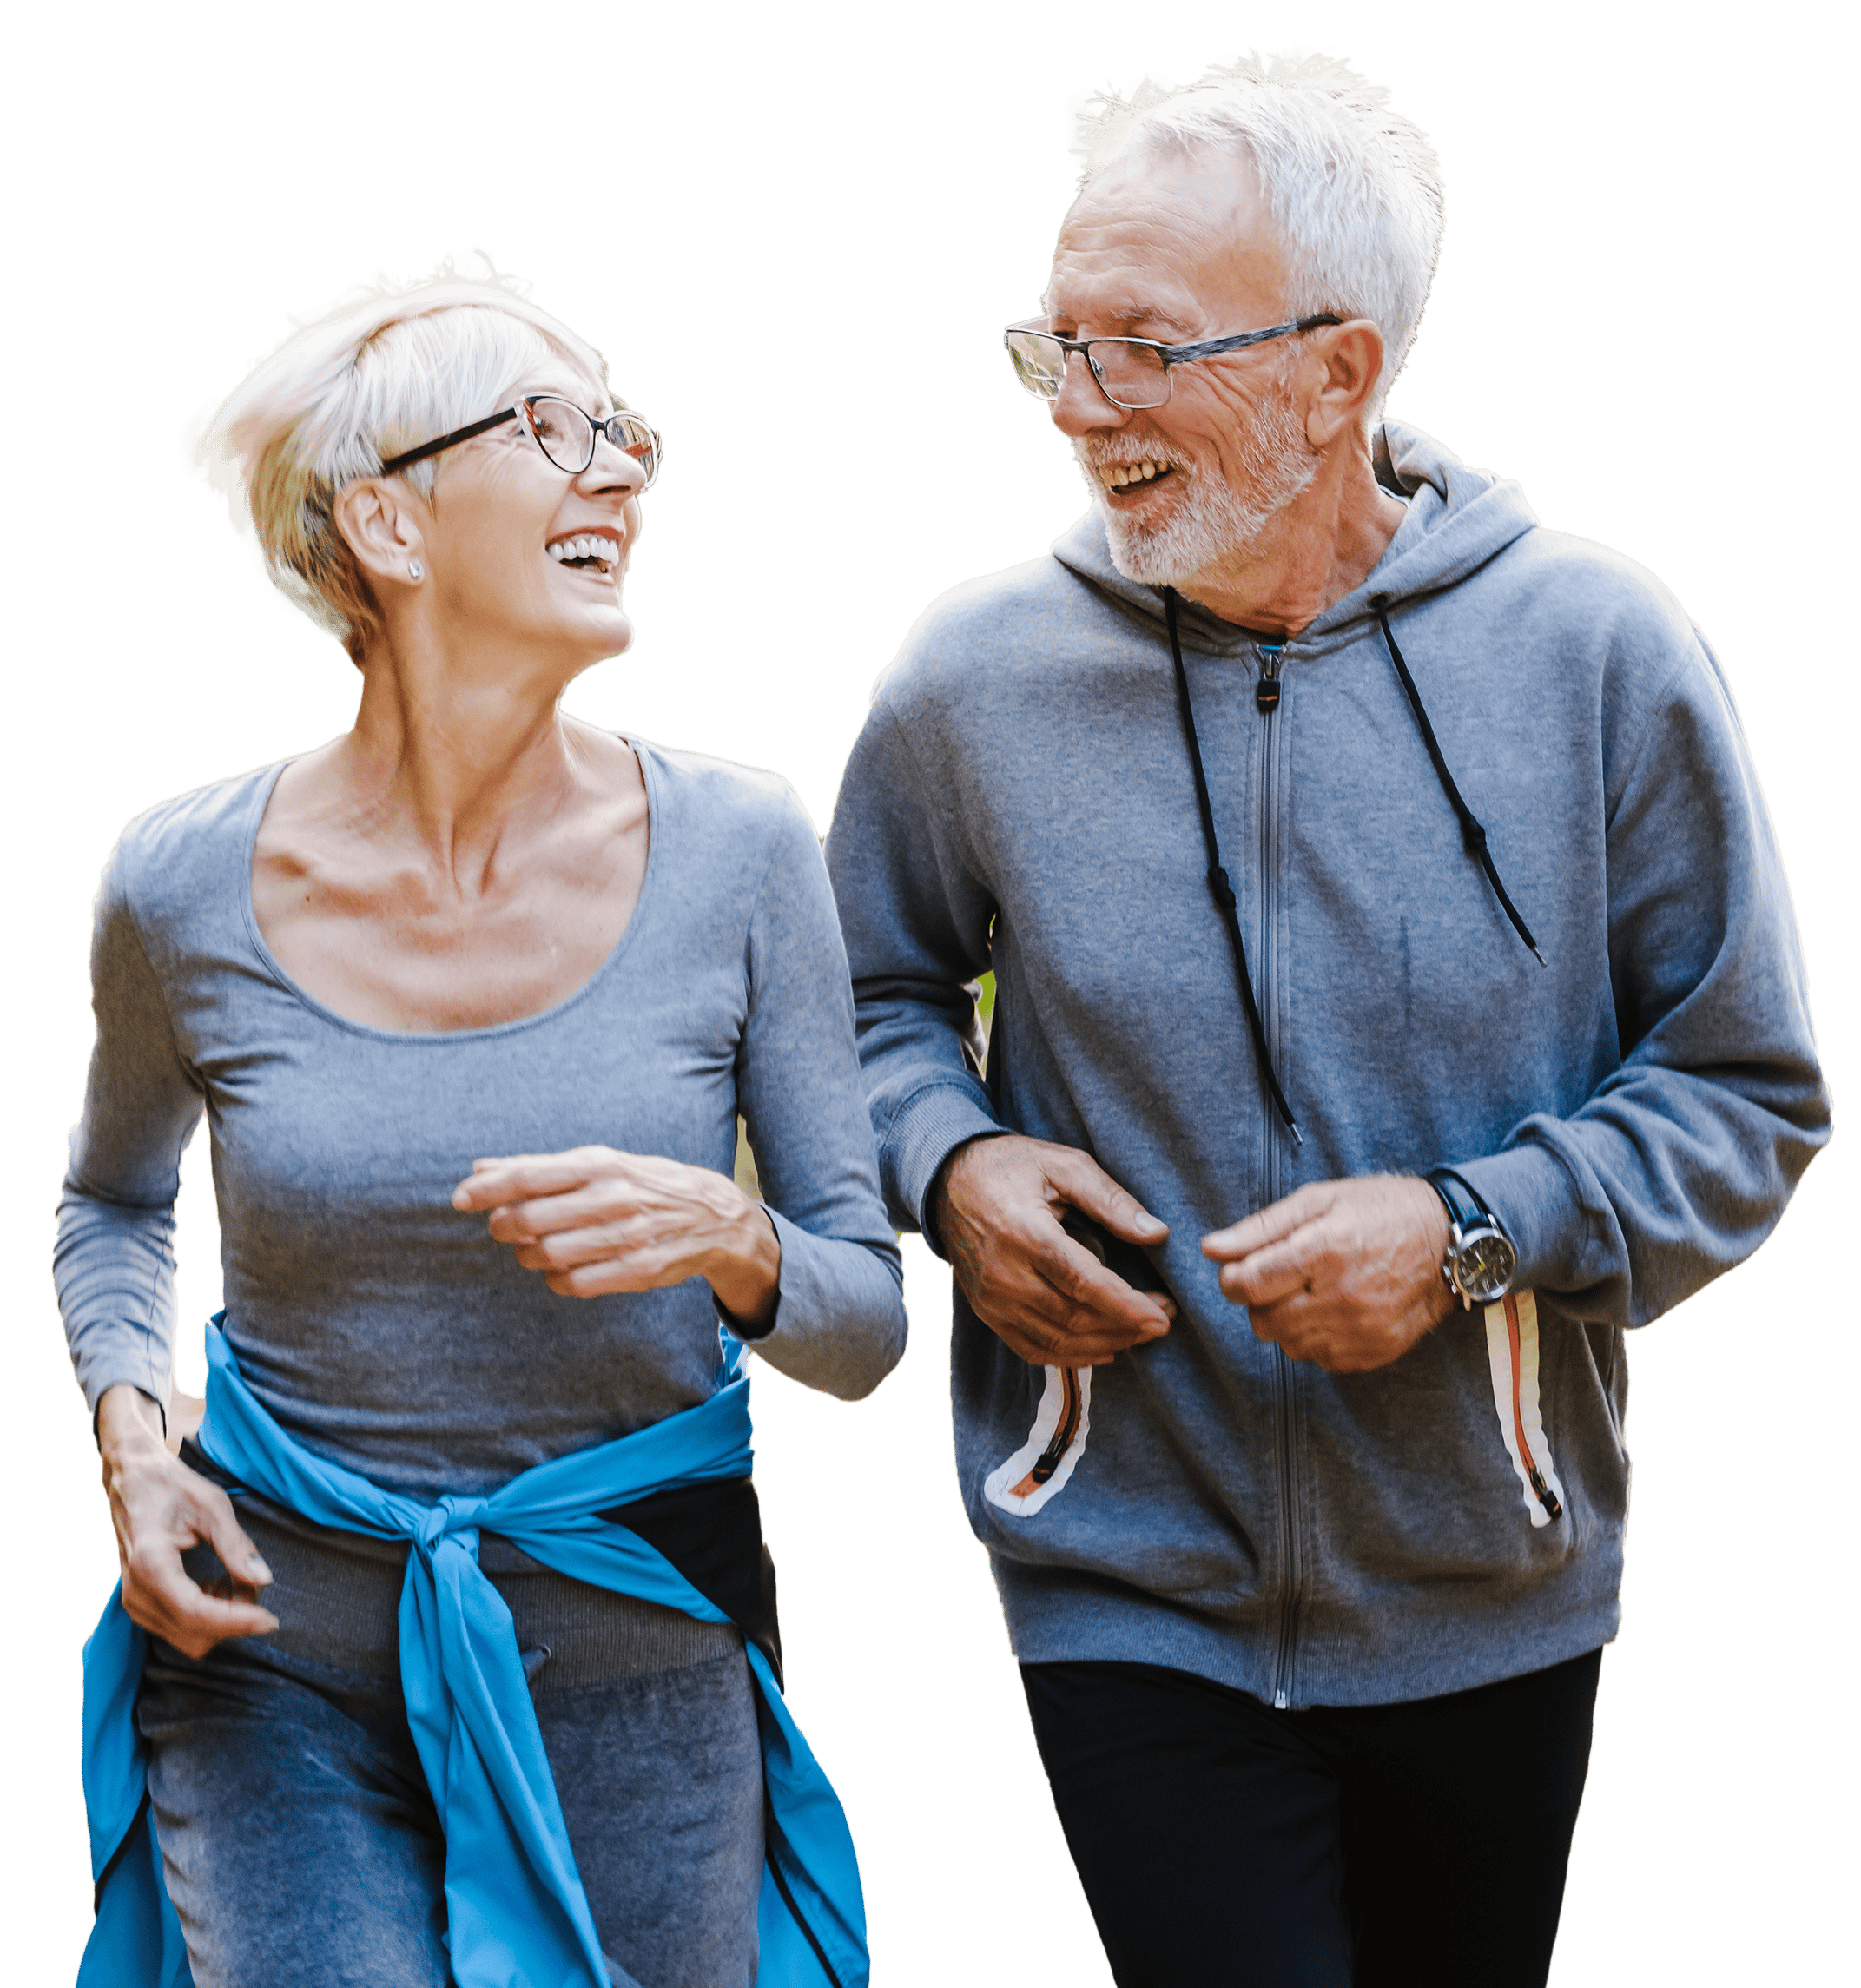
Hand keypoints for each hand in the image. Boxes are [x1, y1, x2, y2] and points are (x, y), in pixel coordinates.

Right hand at [96, 1384, 276, 1658]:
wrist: (132, 1481)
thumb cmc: (172, 1486)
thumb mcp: (212, 1505)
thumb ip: (236, 1545)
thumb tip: (263, 1580)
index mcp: (151, 1564)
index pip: (195, 1614)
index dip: (237, 1622)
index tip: (271, 1619)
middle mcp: (136, 1592)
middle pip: (194, 1635)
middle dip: (233, 1619)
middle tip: (251, 1582)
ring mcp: (134, 1603)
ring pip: (188, 1639)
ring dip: (222, 1619)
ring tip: (233, 1578)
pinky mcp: (140, 1605)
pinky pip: (179, 1628)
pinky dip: (208, 1617)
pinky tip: (216, 1583)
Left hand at [454, 1145, 781, 1329]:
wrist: (713, 1216)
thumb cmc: (644, 1184)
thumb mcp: (600, 1164)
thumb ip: (541, 1167)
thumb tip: (481, 1168)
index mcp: (601, 1164)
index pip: (529, 1176)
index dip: (488, 1189)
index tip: (460, 1199)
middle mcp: (613, 1197)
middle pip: (530, 1219)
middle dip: (504, 1227)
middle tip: (502, 1228)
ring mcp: (627, 1236)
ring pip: (547, 1254)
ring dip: (528, 1255)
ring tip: (532, 1248)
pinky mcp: (637, 1270)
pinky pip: (573, 1283)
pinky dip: (555, 1279)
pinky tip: (560, 1269)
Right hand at [930, 1134, 1175, 1367]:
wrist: (948, 1181)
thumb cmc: (1011, 1166)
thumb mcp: (1064, 1165)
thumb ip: (1110, 1200)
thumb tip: (1157, 1233)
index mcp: (1024, 1232)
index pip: (1083, 1283)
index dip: (1127, 1306)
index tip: (1163, 1316)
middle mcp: (1003, 1273)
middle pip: (1074, 1317)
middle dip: (1126, 1326)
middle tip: (1163, 1319)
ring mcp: (991, 1299)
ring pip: (1057, 1340)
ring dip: (1105, 1343)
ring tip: (1139, 1333)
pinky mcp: (987, 1312)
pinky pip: (1032, 1349)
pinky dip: (1071, 1357)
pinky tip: (1103, 1349)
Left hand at [1202, 1174, 1454, 1372]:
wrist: (1451, 1243)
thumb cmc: (1381, 1211)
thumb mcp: (1320, 1200)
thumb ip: (1261, 1228)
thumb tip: (1212, 1249)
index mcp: (1324, 1250)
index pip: (1249, 1284)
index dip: (1231, 1280)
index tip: (1236, 1271)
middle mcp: (1342, 1296)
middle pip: (1263, 1321)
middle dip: (1257, 1301)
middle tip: (1276, 1279)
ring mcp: (1362, 1329)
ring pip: (1288, 1344)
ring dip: (1284, 1321)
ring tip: (1308, 1292)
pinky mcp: (1375, 1351)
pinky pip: (1320, 1359)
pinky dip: (1313, 1339)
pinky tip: (1330, 1310)